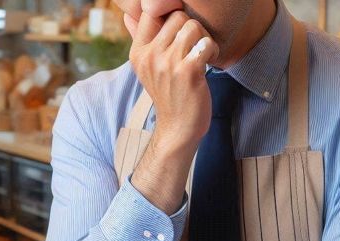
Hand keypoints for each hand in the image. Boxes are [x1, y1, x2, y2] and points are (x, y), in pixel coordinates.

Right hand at [129, 10, 218, 150]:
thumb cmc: (168, 96)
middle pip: (177, 16)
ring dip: (203, 39)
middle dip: (191, 28)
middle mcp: (150, 56)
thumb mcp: (147, 68)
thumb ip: (141, 40)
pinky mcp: (188, 71)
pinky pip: (206, 43)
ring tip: (201, 55)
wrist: (177, 128)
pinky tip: (208, 63)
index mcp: (138, 53)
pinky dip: (212, 50)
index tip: (178, 32)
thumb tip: (127, 16)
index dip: (168, 13)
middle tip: (194, 46)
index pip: (150, 12)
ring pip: (193, 26)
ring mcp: (168, 64)